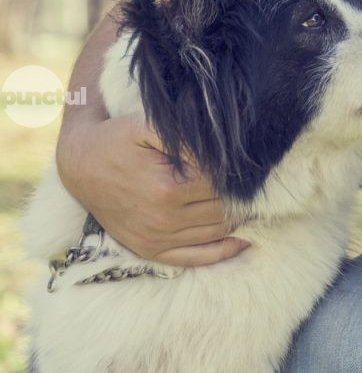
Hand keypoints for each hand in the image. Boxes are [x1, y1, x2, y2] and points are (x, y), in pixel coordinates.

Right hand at [56, 113, 247, 265]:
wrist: (80, 165)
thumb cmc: (118, 140)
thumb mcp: (149, 126)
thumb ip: (188, 138)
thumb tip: (225, 152)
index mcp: (167, 189)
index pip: (223, 185)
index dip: (240, 174)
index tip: (252, 164)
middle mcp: (163, 220)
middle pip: (224, 210)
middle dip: (244, 196)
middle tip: (259, 183)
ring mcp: (157, 239)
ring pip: (217, 233)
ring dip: (240, 219)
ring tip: (254, 202)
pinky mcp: (151, 250)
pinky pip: (196, 258)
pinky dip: (224, 250)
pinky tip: (244, 238)